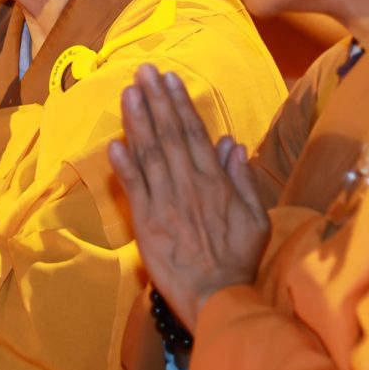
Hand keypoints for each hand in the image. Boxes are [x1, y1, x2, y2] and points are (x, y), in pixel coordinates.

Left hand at [108, 64, 268, 329]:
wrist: (217, 298)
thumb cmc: (237, 259)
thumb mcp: (255, 218)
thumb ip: (242, 180)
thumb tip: (231, 144)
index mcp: (215, 183)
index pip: (194, 134)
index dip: (180, 104)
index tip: (170, 80)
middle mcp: (188, 186)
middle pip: (169, 135)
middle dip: (156, 101)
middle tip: (144, 71)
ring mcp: (165, 202)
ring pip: (149, 154)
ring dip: (138, 121)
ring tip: (129, 92)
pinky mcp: (146, 222)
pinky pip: (134, 188)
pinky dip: (123, 165)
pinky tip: (113, 142)